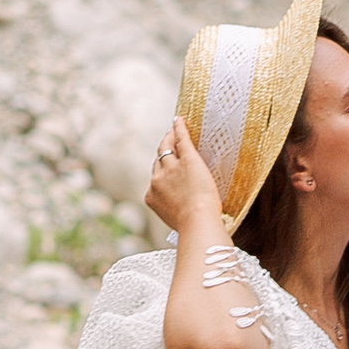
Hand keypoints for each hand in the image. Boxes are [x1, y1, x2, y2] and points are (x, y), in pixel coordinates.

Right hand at [145, 118, 223, 239]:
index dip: (161, 173)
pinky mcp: (188, 159)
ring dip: (169, 138)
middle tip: (167, 142)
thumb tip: (182, 220)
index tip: (165, 169)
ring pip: (166, 148)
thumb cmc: (192, 227)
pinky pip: (181, 139)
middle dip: (162, 152)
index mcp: (152, 197)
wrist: (197, 222)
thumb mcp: (176, 222)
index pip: (155, 180)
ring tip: (172, 131)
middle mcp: (157, 180)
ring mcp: (171, 168)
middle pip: (159, 161)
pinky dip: (179, 129)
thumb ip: (174, 214)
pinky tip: (179, 120)